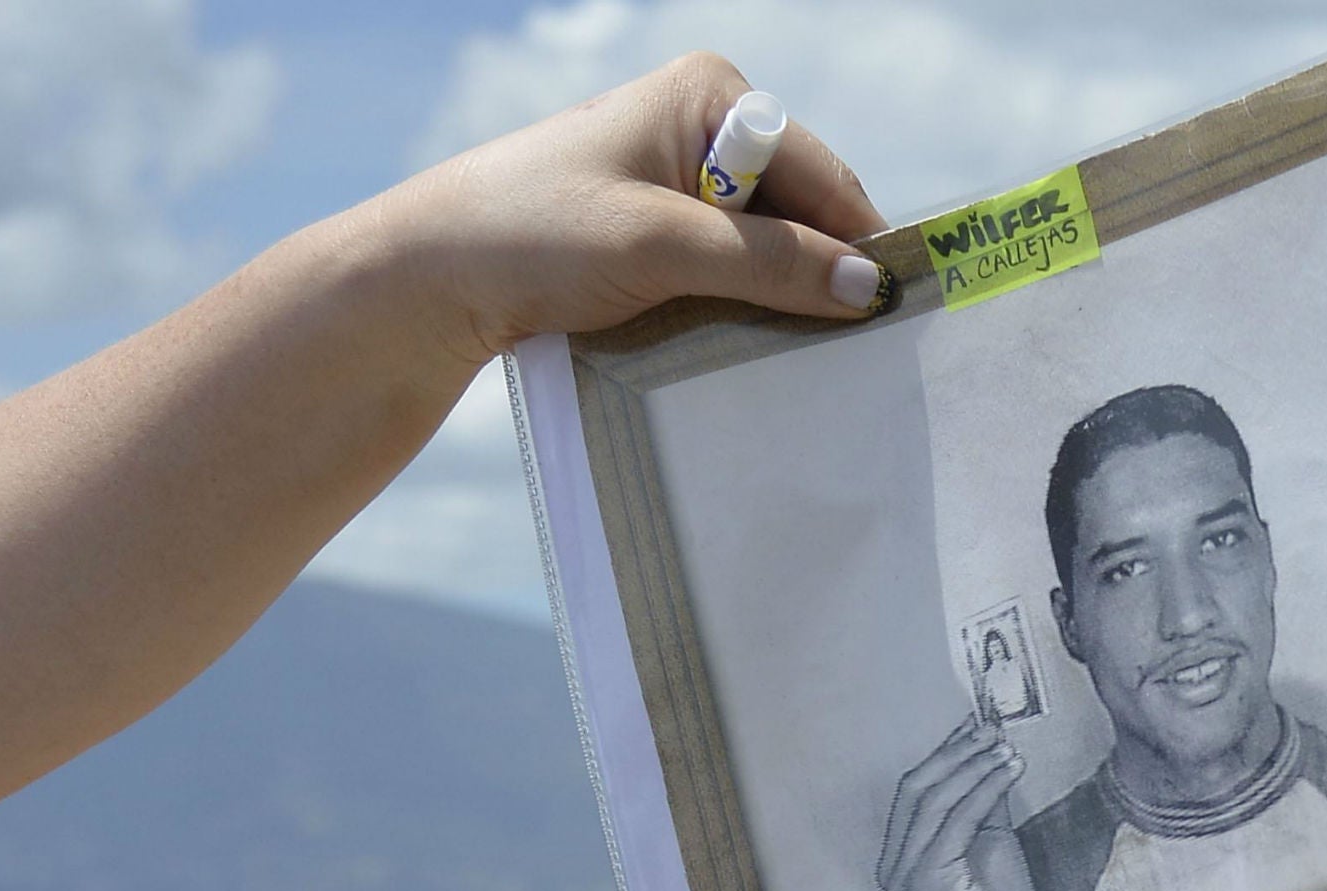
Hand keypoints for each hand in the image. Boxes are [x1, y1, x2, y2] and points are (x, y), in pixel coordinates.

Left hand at [382, 54, 893, 366]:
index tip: (893, 321)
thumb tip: (871, 288)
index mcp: (712, 94)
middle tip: (847, 356)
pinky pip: (735, 272)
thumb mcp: (661, 246)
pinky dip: (746, 310)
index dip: (857, 247)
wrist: (434, 276)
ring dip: (780, 303)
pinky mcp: (664, 229)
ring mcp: (685, 179)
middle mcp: (707, 126)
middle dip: (818, 277)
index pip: (823, 176)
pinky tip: (746, 348)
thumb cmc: (534, 233)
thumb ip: (770, 263)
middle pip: (803, 214)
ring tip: (793, 358)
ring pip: (771, 251)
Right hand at [878, 716, 1031, 890]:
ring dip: (973, 766)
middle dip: (955, 754)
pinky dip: (985, 787)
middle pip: (916, 790)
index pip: (914, 794)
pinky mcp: (926, 879)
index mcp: (900, 862)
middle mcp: (892, 869)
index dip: (944, 755)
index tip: (972, 728)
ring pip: (933, 800)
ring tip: (1005, 747)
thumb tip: (989, 756)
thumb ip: (984, 806)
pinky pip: (957, 819)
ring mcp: (904, 876)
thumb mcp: (991, 847)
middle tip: (990, 730)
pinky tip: (1009, 770)